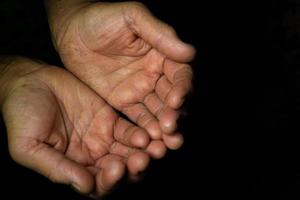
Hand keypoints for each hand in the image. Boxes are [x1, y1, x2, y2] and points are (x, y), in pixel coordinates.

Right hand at [0, 58, 180, 196]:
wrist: (30, 82)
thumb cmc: (21, 115)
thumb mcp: (29, 146)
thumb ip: (55, 168)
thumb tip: (84, 186)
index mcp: (73, 169)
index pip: (98, 185)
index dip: (109, 182)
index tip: (116, 169)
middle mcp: (91, 157)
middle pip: (120, 171)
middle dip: (133, 168)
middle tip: (143, 160)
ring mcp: (103, 138)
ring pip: (129, 152)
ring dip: (144, 153)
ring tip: (156, 149)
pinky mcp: (110, 119)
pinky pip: (129, 130)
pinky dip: (139, 134)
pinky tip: (147, 133)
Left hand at [49, 1, 194, 139]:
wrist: (71, 31)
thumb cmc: (101, 18)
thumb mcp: (132, 17)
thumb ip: (160, 34)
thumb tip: (189, 52)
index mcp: (162, 54)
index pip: (180, 74)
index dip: (182, 88)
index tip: (176, 99)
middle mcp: (155, 74)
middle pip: (172, 97)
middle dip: (175, 114)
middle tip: (171, 127)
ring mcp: (140, 89)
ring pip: (158, 111)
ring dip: (164, 126)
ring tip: (166, 141)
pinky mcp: (124, 101)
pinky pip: (138, 117)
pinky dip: (145, 128)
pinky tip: (149, 139)